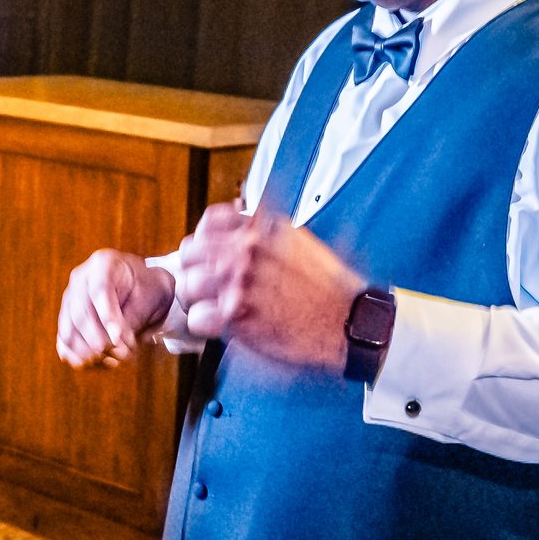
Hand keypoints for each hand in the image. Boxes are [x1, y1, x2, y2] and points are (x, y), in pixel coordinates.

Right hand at [57, 250, 175, 368]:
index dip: (107, 317)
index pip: (99, 291)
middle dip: (102, 341)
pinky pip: (64, 343)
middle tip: (125, 354)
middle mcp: (80, 279)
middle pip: (81, 314)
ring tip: (116, 359)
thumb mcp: (147, 299)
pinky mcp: (65, 319)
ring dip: (91, 354)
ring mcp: (69, 299)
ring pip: (69, 331)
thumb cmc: (147, 292)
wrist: (142, 290)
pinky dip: (80, 358)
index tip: (119, 339)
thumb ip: (129, 319)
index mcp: (103, 264)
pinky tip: (100, 363)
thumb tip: (114, 343)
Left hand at [173, 204, 367, 370]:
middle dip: (196, 270)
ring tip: (217, 307)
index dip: (204, 242)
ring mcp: (241, 283)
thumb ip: (265, 227)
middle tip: (208, 286)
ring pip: (189, 285)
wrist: (350, 321)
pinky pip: (197, 318)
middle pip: (190, 253)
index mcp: (261, 230)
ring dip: (198, 299)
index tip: (209, 255)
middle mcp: (247, 251)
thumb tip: (239, 214)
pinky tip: (222, 325)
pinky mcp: (239, 316)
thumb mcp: (300, 239)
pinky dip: (205, 325)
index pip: (208, 224)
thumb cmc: (329, 286)